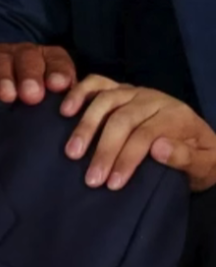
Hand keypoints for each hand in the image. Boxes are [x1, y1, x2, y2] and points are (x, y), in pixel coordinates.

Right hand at [0, 43, 76, 104]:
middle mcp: (23, 54)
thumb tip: (81, 117)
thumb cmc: (25, 103)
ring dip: (5, 77)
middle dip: (31, 75)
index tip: (58, 86)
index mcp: (47, 60)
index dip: (58, 71)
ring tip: (7, 96)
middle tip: (31, 95)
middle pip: (29, 57)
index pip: (56, 60)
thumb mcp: (47, 101)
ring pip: (2, 60)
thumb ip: (63, 105)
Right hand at [61, 75, 215, 190]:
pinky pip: (96, 83)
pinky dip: (78, 93)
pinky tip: (65, 111)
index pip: (146, 134)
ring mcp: (132, 91)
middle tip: (90, 179)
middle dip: (104, 150)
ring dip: (85, 127)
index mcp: (176, 115)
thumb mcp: (206, 166)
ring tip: (71, 153)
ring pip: (105, 101)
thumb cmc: (197, 158)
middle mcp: (152, 98)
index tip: (112, 184)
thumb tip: (158, 148)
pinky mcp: (117, 89)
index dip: (127, 159)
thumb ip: (187, 158)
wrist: (195, 142)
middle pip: (121, 119)